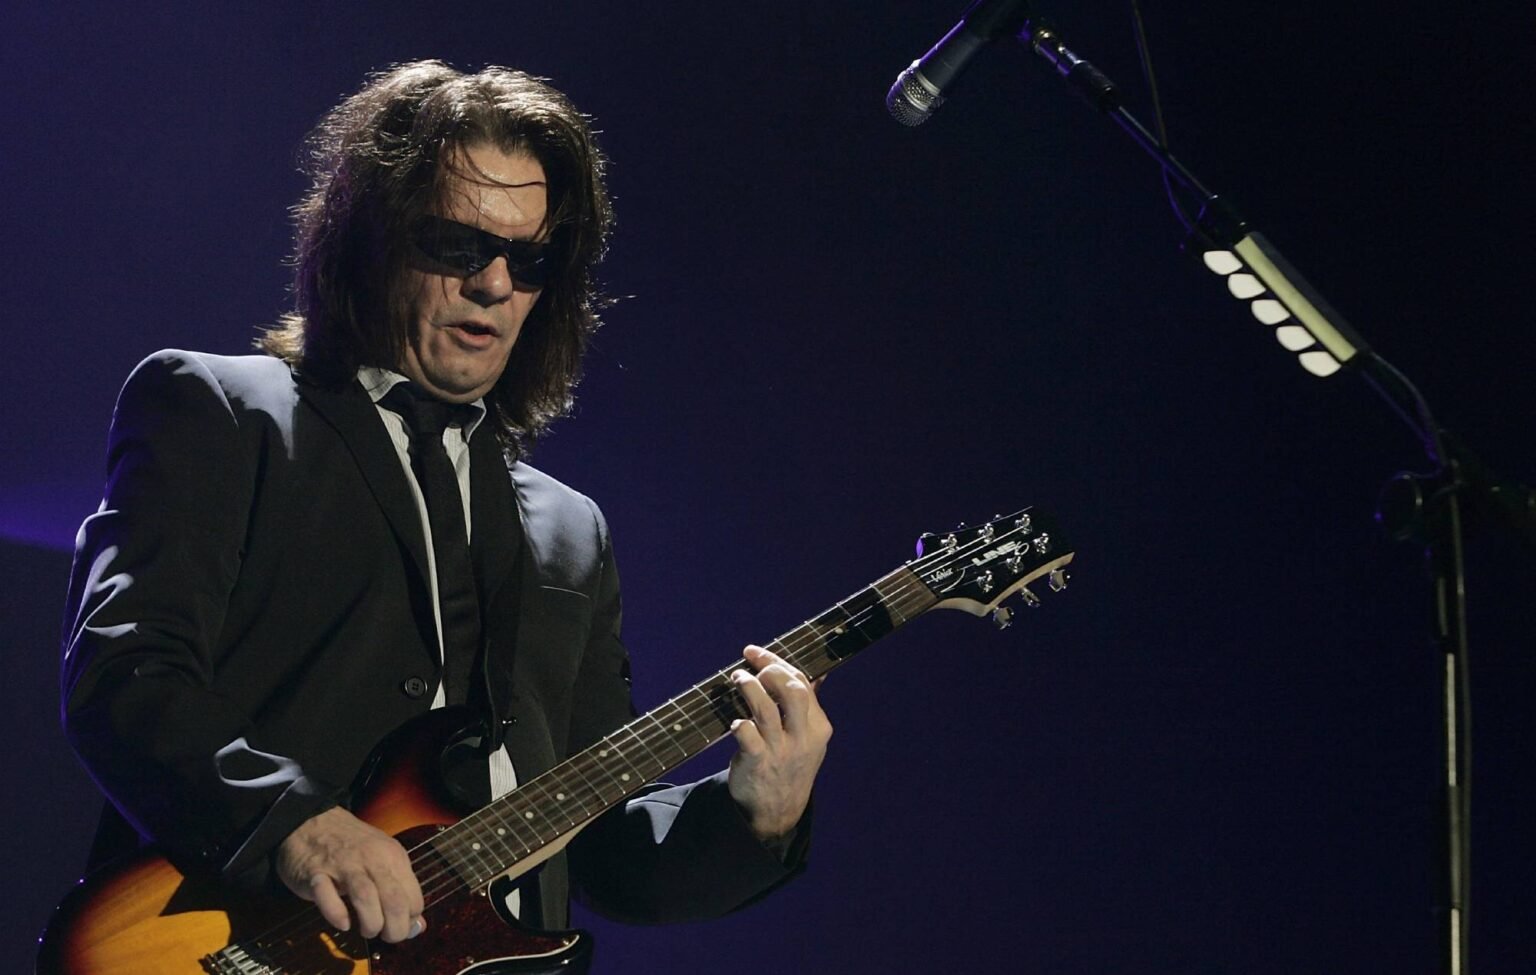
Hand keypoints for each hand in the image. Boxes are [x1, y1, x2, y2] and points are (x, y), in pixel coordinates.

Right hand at [275, 806, 424, 942]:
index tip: (398, 926)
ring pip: (366, 898)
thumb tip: (418, 927)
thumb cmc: (352, 846)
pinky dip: (337, 914)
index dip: (409, 921)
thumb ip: (401, 891)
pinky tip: (342, 922)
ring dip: (370, 923)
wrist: (311, 820)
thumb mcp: (384, 860)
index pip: (414, 898)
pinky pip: (327, 897)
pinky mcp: (315, 873)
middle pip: (394, 901)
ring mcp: (343, 865)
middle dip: (394, 929)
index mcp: (393, 857)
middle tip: (385, 936)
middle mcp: (372, 859)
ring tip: (367, 931)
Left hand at [726, 645, 832, 840]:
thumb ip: (810, 706)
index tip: (755, 653)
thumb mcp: (809, 738)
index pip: (802, 683)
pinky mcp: (758, 762)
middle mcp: (802, 737)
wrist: (777, 812)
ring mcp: (781, 750)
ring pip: (765, 708)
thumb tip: (818, 675)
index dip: (777, 662)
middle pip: (792, 691)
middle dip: (769, 670)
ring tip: (737, 679)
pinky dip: (738, 723)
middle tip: (750, 667)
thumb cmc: (790, 766)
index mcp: (819, 727)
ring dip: (749, 687)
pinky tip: (734, 721)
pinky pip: (747, 734)